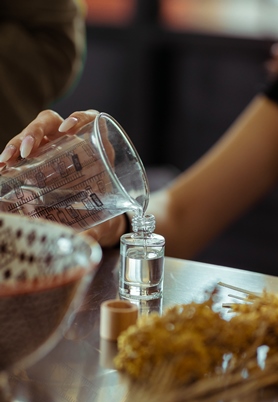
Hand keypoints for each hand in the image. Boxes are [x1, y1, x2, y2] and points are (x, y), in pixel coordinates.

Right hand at [0, 108, 126, 246]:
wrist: (97, 218)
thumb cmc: (104, 213)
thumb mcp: (103, 217)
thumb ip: (96, 228)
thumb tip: (85, 243)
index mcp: (96, 148)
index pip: (89, 119)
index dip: (79, 118)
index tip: (67, 130)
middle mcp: (72, 142)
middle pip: (51, 123)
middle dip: (35, 132)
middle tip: (25, 152)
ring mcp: (53, 148)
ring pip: (33, 134)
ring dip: (16, 144)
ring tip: (5, 162)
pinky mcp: (38, 159)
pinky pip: (23, 152)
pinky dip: (10, 158)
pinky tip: (1, 169)